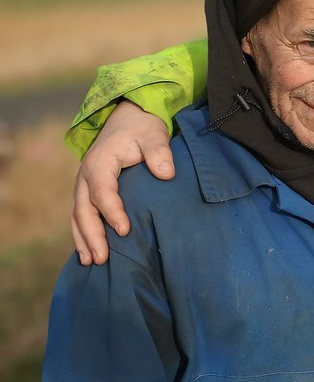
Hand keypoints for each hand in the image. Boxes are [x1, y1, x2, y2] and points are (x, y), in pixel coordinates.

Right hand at [71, 100, 173, 264]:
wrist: (129, 118)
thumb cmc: (143, 128)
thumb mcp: (154, 134)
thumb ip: (159, 152)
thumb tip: (166, 173)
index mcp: (100, 162)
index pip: (103, 192)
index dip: (112, 212)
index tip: (124, 230)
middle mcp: (86, 175)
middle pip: (83, 209)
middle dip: (91, 235)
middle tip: (102, 259)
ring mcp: (85, 184)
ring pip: (78, 215)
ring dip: (83, 239)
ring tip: (92, 262)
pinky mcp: (89, 190)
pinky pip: (81, 214)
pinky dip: (82, 233)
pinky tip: (88, 252)